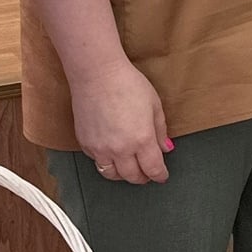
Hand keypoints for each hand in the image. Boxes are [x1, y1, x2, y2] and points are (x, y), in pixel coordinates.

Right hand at [70, 60, 173, 184]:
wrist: (97, 74)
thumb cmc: (126, 83)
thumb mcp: (154, 105)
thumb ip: (161, 131)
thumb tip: (166, 148)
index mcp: (142, 139)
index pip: (153, 169)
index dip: (160, 175)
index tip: (162, 176)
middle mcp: (120, 149)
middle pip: (133, 177)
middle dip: (143, 178)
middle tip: (147, 174)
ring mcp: (100, 148)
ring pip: (112, 175)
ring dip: (123, 175)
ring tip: (129, 169)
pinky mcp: (86, 144)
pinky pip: (97, 162)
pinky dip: (106, 162)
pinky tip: (112, 154)